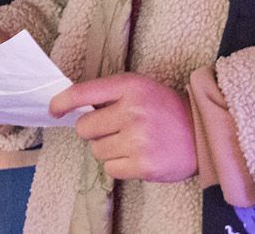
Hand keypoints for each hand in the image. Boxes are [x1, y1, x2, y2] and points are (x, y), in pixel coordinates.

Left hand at [50, 73, 195, 182]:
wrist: (201, 133)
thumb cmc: (164, 109)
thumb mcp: (140, 88)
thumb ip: (110, 95)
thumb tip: (72, 107)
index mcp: (129, 86)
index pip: (83, 92)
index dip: (62, 102)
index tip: (54, 109)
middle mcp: (132, 111)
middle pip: (84, 128)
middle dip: (93, 131)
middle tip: (113, 130)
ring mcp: (138, 139)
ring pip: (96, 150)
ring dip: (107, 149)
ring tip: (130, 143)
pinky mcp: (143, 165)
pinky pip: (111, 169)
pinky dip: (119, 166)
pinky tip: (136, 157)